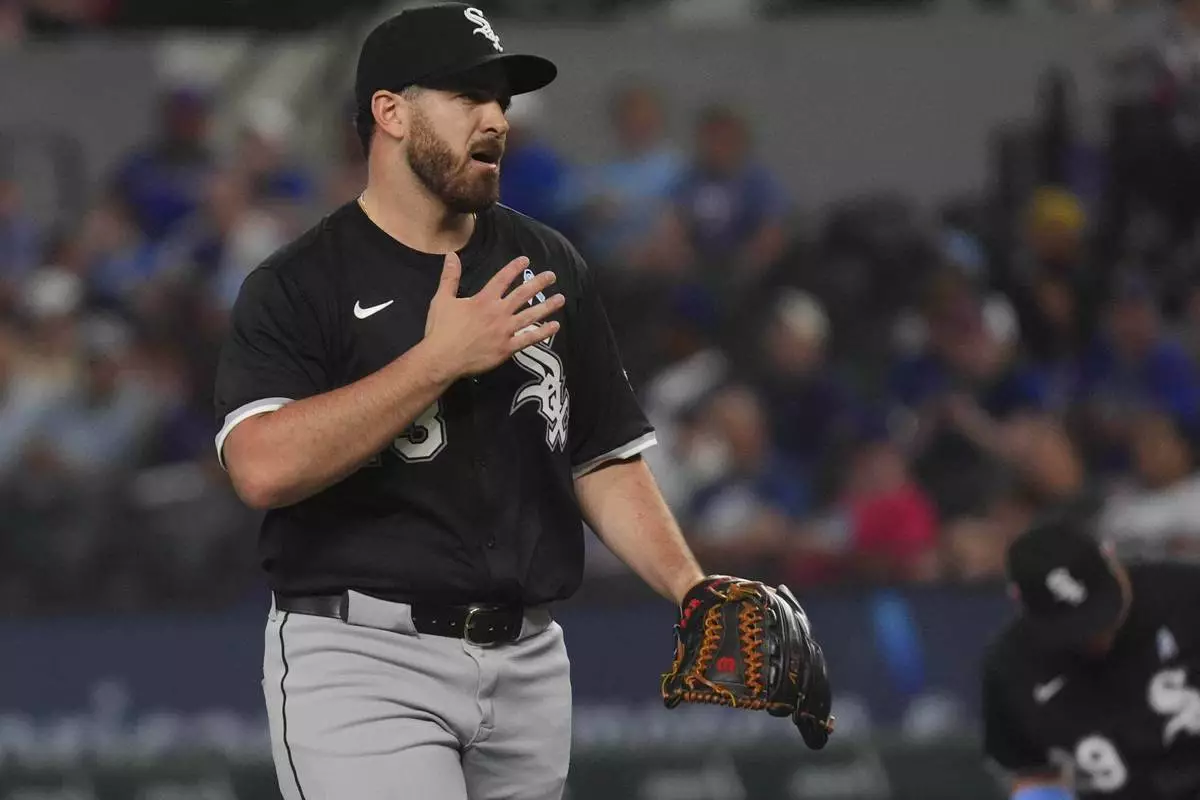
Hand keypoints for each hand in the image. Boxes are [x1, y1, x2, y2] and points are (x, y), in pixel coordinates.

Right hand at [422, 252, 564, 379]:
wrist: (443, 358)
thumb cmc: (441, 330)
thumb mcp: (442, 299)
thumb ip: (450, 277)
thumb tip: (452, 255)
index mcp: (483, 300)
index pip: (502, 279)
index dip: (514, 268)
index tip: (526, 260)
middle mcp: (498, 312)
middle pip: (523, 294)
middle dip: (538, 283)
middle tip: (552, 276)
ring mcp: (505, 331)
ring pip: (531, 315)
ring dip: (547, 306)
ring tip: (561, 299)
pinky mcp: (507, 348)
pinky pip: (529, 339)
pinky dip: (543, 332)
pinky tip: (555, 326)